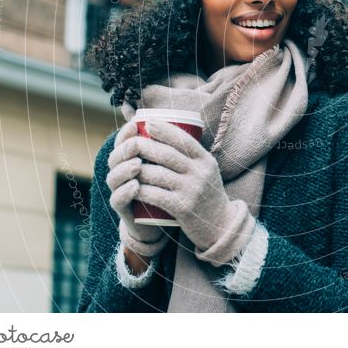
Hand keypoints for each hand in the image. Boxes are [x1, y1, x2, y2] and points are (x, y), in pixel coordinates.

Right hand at [106, 120, 171, 257]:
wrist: (164, 219)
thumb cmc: (169, 187)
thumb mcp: (172, 165)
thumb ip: (173, 145)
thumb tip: (184, 117)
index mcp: (131, 159)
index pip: (122, 142)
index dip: (125, 133)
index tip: (134, 125)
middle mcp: (121, 173)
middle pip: (115, 157)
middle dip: (124, 149)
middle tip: (137, 144)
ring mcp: (120, 191)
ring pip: (114, 177)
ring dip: (124, 169)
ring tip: (138, 164)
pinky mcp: (123, 209)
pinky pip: (118, 200)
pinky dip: (125, 192)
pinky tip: (135, 186)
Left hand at [115, 120, 256, 265]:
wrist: (221, 225)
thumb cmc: (209, 194)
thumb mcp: (208, 171)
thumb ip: (192, 156)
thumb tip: (169, 133)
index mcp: (206, 161)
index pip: (183, 140)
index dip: (164, 130)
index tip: (147, 123)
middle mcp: (200, 173)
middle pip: (167, 154)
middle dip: (145, 146)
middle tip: (131, 142)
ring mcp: (191, 191)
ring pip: (157, 174)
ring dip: (138, 169)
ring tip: (127, 164)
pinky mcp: (182, 208)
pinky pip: (155, 195)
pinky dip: (141, 190)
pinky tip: (131, 186)